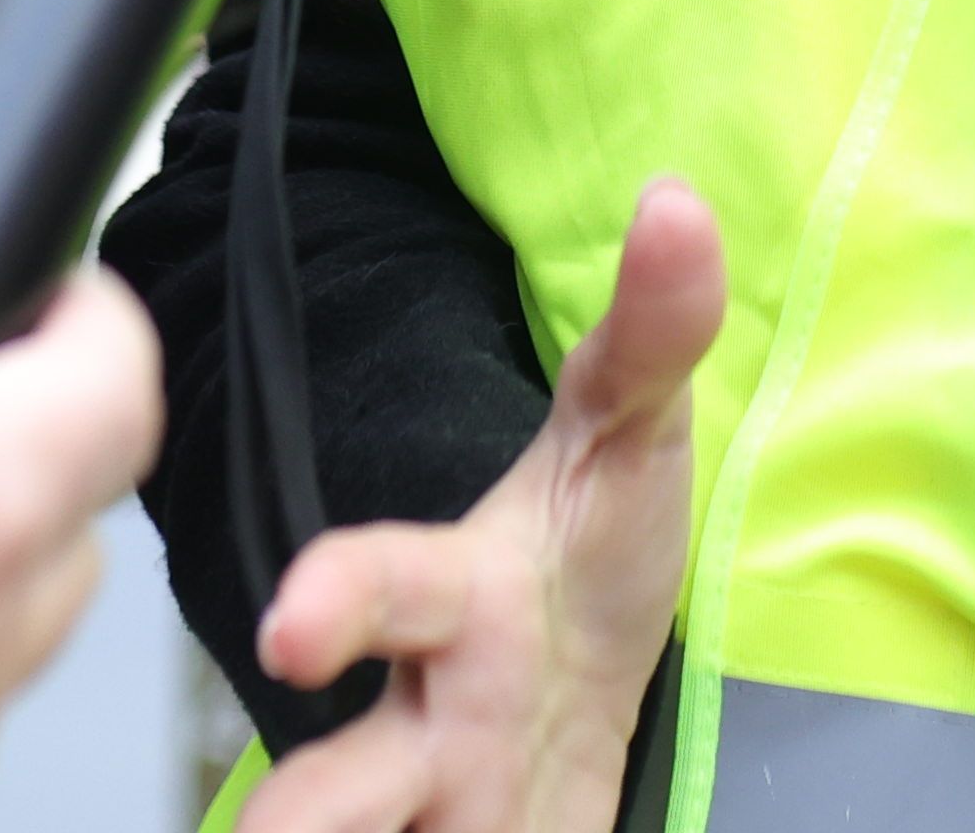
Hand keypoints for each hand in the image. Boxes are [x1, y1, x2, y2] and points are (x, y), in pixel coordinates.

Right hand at [238, 180, 723, 832]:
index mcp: (457, 603)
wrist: (589, 718)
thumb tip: (678, 204)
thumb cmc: (584, 571)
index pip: (378, 587)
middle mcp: (420, 727)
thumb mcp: (630, 451)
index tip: (297, 628)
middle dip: (301, 822)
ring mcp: (432, 817)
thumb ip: (648, 337)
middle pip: (323, 791)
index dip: (334, 602)